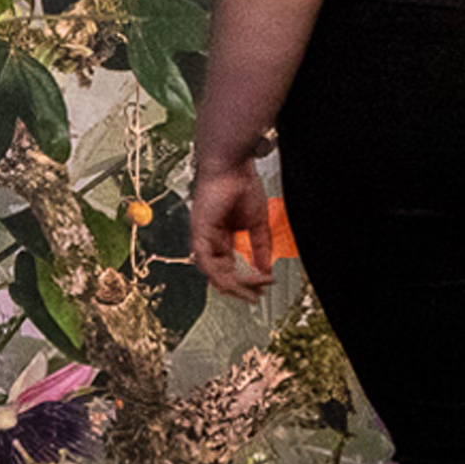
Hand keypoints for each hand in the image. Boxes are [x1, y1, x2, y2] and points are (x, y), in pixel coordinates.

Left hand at [190, 159, 274, 300]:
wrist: (233, 167)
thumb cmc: (242, 186)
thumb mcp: (257, 223)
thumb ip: (260, 247)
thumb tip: (265, 268)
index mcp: (221, 237)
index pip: (228, 267)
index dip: (243, 280)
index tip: (260, 287)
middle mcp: (209, 240)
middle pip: (219, 274)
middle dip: (240, 287)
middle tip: (256, 296)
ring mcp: (202, 237)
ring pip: (213, 272)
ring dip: (235, 284)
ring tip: (253, 289)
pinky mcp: (199, 232)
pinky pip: (205, 261)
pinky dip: (223, 273)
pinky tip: (239, 278)